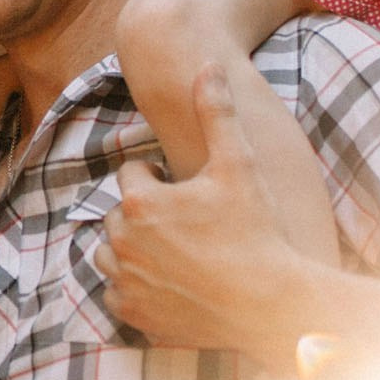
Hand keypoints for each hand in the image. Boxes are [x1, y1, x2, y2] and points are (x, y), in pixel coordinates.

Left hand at [93, 65, 313, 363]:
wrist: (269, 304)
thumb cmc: (256, 231)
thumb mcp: (238, 165)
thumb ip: (216, 113)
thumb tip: (206, 65)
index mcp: (139, 200)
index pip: (133, 175)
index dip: (161, 180)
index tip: (189, 192)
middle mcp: (122, 240)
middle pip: (121, 213)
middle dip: (146, 213)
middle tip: (187, 223)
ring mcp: (125, 280)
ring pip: (110, 253)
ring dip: (132, 247)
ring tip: (174, 251)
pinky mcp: (133, 314)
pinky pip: (116, 294)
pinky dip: (133, 288)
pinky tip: (167, 283)